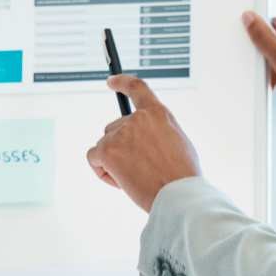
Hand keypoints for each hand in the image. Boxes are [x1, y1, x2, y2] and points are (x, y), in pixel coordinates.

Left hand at [85, 74, 201, 211]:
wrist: (178, 194)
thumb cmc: (182, 176)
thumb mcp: (178, 142)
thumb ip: (157, 132)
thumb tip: (143, 140)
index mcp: (158, 113)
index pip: (137, 88)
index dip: (122, 82)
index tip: (112, 81)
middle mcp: (137, 118)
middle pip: (115, 128)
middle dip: (121, 148)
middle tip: (140, 169)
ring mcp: (120, 133)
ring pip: (105, 145)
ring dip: (113, 161)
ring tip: (134, 177)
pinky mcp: (107, 150)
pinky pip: (94, 157)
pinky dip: (101, 171)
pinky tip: (120, 180)